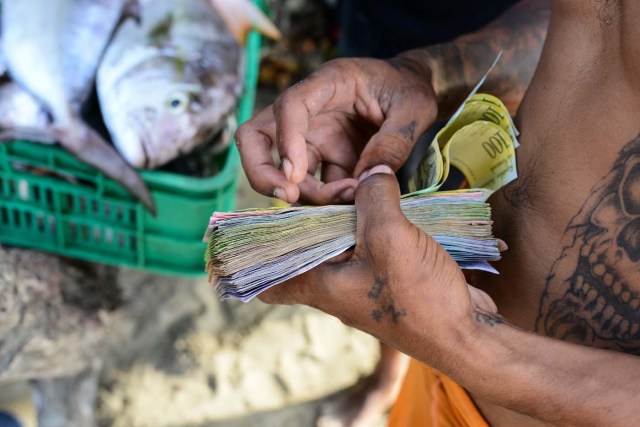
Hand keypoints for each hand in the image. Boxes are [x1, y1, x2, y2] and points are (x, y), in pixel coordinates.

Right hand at [235, 58, 436, 204]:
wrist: (412, 92)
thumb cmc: (410, 90)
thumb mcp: (414, 108)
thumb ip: (394, 141)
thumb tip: (368, 180)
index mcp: (328, 84)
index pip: (290, 106)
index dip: (286, 141)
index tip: (295, 175)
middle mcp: (309, 111)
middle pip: (256, 138)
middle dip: (263, 172)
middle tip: (289, 196)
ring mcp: (313, 137)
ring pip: (281, 169)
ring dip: (305, 193)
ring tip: (346, 199)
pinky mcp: (324, 158)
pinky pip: (311, 185)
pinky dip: (324, 200)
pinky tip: (351, 203)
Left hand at [259, 166, 497, 359]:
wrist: (465, 335)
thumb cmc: (418, 296)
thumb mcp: (391, 237)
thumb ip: (374, 197)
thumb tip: (371, 171)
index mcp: (319, 286)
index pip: (270, 280)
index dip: (259, 256)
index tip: (260, 222)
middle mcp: (335, 288)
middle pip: (309, 248)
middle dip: (313, 216)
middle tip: (322, 186)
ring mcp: (362, 284)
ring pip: (343, 243)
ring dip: (349, 217)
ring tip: (357, 185)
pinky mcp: (388, 278)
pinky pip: (371, 246)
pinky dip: (374, 226)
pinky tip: (386, 202)